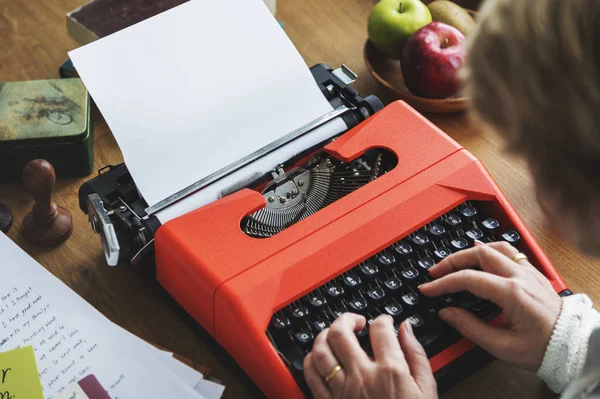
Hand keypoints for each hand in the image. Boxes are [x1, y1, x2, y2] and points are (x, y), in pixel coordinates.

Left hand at [303, 313, 437, 398]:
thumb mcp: (427, 391)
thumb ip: (416, 355)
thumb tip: (406, 329)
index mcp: (390, 371)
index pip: (380, 329)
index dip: (382, 319)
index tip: (384, 322)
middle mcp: (362, 377)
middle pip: (341, 332)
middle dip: (347, 318)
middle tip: (356, 321)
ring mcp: (342, 391)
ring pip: (321, 350)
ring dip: (325, 335)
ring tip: (334, 333)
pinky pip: (311, 375)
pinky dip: (312, 359)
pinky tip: (320, 356)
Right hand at [419, 241, 560, 370]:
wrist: (572, 347)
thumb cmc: (542, 349)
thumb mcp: (502, 346)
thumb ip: (470, 327)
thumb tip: (447, 312)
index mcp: (511, 293)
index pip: (468, 279)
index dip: (443, 283)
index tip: (428, 289)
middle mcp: (520, 276)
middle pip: (479, 253)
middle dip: (452, 260)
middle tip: (435, 272)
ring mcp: (528, 272)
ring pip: (494, 247)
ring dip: (470, 251)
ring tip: (454, 260)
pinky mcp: (534, 274)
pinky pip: (510, 251)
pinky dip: (490, 249)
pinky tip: (482, 254)